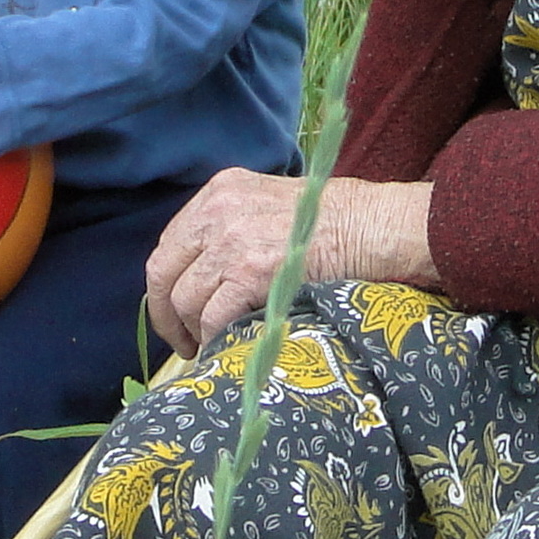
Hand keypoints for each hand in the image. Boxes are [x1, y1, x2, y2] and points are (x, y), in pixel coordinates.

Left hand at [143, 173, 438, 356]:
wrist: (373, 227)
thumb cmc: (334, 222)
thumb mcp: (270, 206)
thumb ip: (232, 229)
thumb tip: (203, 277)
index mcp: (220, 191)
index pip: (170, 243)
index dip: (167, 285)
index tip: (175, 313)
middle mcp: (218, 211)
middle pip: (164, 272)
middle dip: (168, 315)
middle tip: (183, 342)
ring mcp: (231, 241)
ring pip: (186, 299)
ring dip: (195, 331)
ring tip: (212, 347)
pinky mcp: (250, 271)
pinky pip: (214, 317)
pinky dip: (217, 338)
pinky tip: (229, 347)